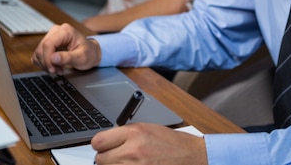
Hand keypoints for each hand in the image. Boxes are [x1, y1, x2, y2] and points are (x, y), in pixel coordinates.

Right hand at [31, 23, 100, 73]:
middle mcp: (56, 31)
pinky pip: (38, 55)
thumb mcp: (82, 57)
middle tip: (58, 71)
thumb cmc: (89, 53)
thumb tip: (53, 58)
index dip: (47, 58)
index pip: (48, 43)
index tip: (52, 69)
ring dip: (46, 64)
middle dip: (47, 63)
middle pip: (41, 48)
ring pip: (38, 52)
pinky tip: (54, 66)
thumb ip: (68, 57)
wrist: (90, 53)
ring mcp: (50, 37)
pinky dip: (44, 64)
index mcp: (65, 31)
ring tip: (58, 69)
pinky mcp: (47, 44)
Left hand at [92, 123, 207, 164]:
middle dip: (107, 159)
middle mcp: (133, 150)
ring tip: (128, 163)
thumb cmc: (173, 143)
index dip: (101, 145)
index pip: (98, 141)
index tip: (104, 147)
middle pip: (100, 160)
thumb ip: (126, 134)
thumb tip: (107, 141)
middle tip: (117, 158)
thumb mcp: (148, 129)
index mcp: (134, 132)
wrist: (192, 157)